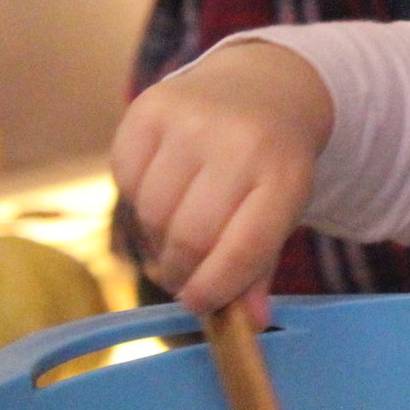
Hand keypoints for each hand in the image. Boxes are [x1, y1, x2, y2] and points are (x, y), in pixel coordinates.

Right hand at [111, 40, 333, 316]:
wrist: (264, 86)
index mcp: (285, 172)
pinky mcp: (149, 107)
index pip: (244, 248)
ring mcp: (191, 119)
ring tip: (173, 240)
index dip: (216, 288)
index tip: (199, 303)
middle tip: (183, 278)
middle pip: (191, 236)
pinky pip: (124, 180)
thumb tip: (250, 324)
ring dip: (156, 242)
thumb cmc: (271, 163)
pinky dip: (136, 204)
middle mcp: (238, 141)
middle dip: (182, 271)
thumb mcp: (282, 209)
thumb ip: (261, 265)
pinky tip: (159, 199)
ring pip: (152, 213)